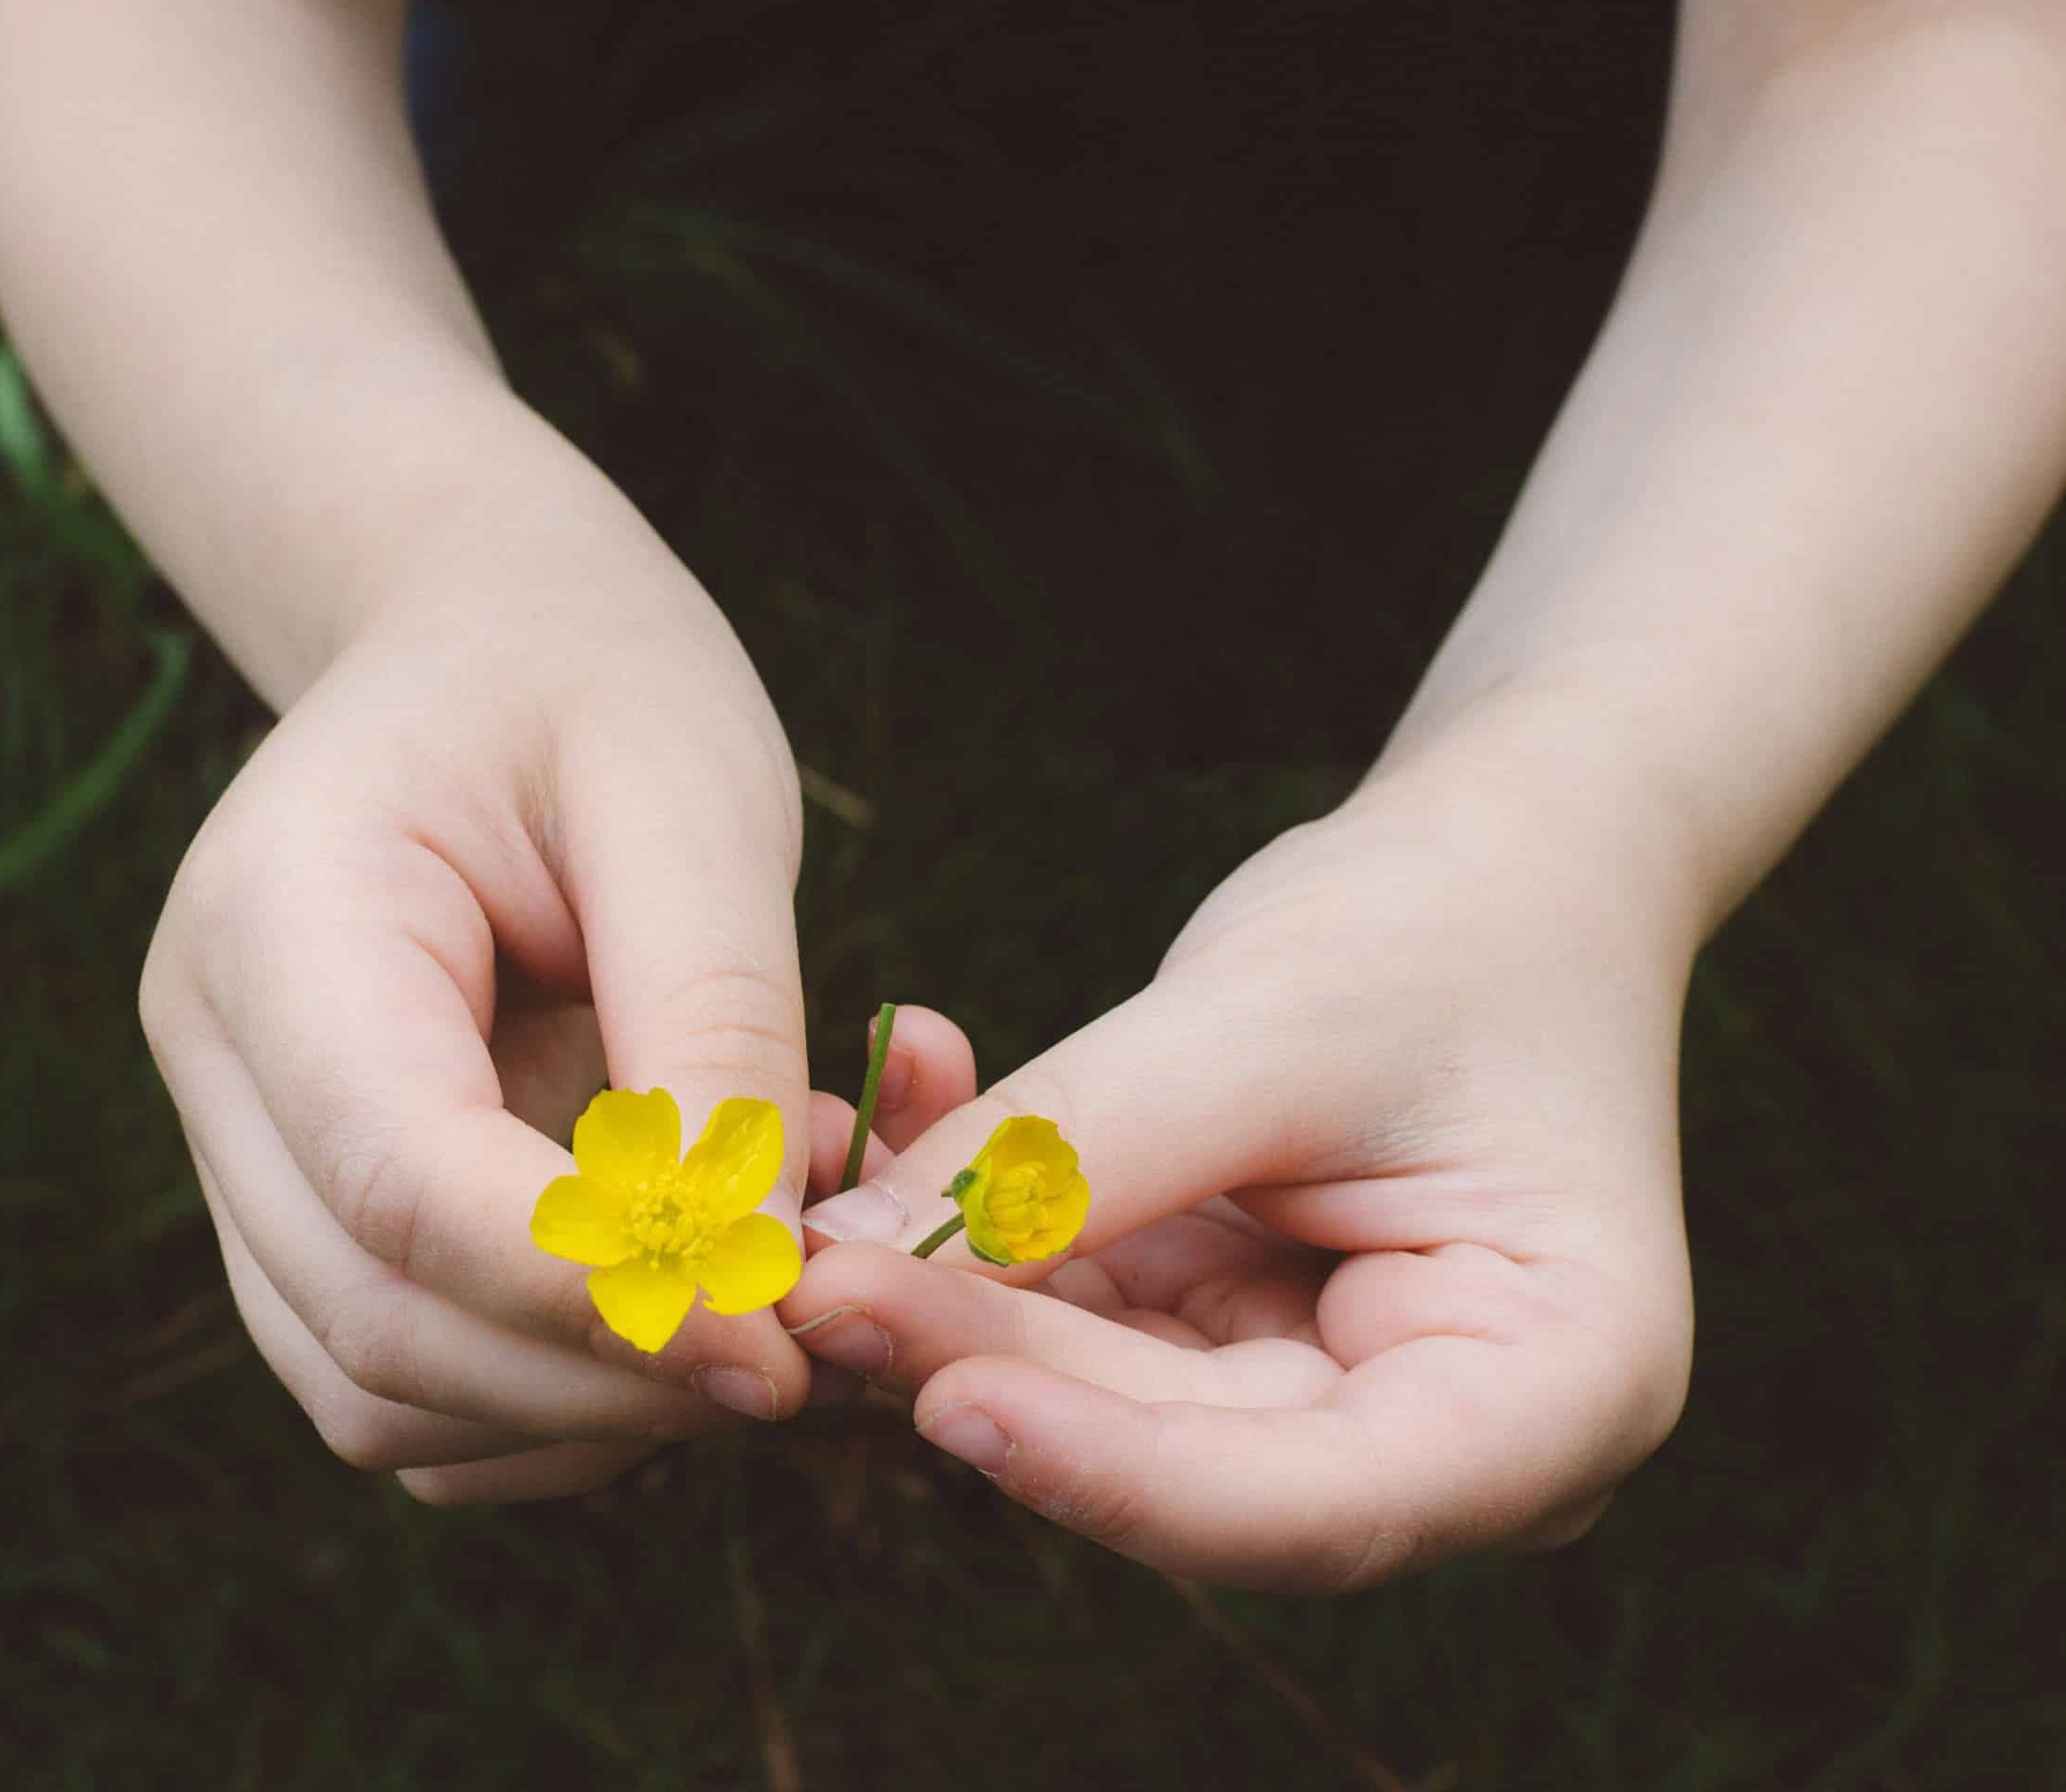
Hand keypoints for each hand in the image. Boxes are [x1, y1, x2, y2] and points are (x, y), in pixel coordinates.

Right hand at [141, 559, 819, 1503]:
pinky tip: (677, 1304)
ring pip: (376, 1391)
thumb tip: (750, 1270)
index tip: (775, 1335)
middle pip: (373, 1322)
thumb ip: (713, 1027)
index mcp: (280, 915)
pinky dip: (550, 1401)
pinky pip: (404, 1386)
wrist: (484, 641)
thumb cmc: (593, 684)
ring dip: (584, 1407)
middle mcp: (215, 1050)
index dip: (587, 1291)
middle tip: (810, 1345)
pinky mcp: (300, 1211)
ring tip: (759, 1298)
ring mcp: (237, 1145)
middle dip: (604, 1375)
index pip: (400, 1180)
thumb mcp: (690, 800)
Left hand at [783, 760, 1697, 1588]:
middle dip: (983, 1360)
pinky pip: (1071, 1313)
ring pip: (1094, 1394)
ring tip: (812, 1206)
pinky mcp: (1218, 1338)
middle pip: (1180, 1454)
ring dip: (946, 1295)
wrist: (1495, 862)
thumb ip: (1078, 1149)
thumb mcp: (1271, 1022)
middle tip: (811, 1277)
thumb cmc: (1443, 926)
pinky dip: (976, 1227)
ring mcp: (1321, 1395)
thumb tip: (846, 1259)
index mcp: (1559, 1392)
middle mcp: (1444, 1439)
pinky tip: (882, 1116)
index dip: (1121, 1474)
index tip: (949, 1400)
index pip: (1320, 1506)